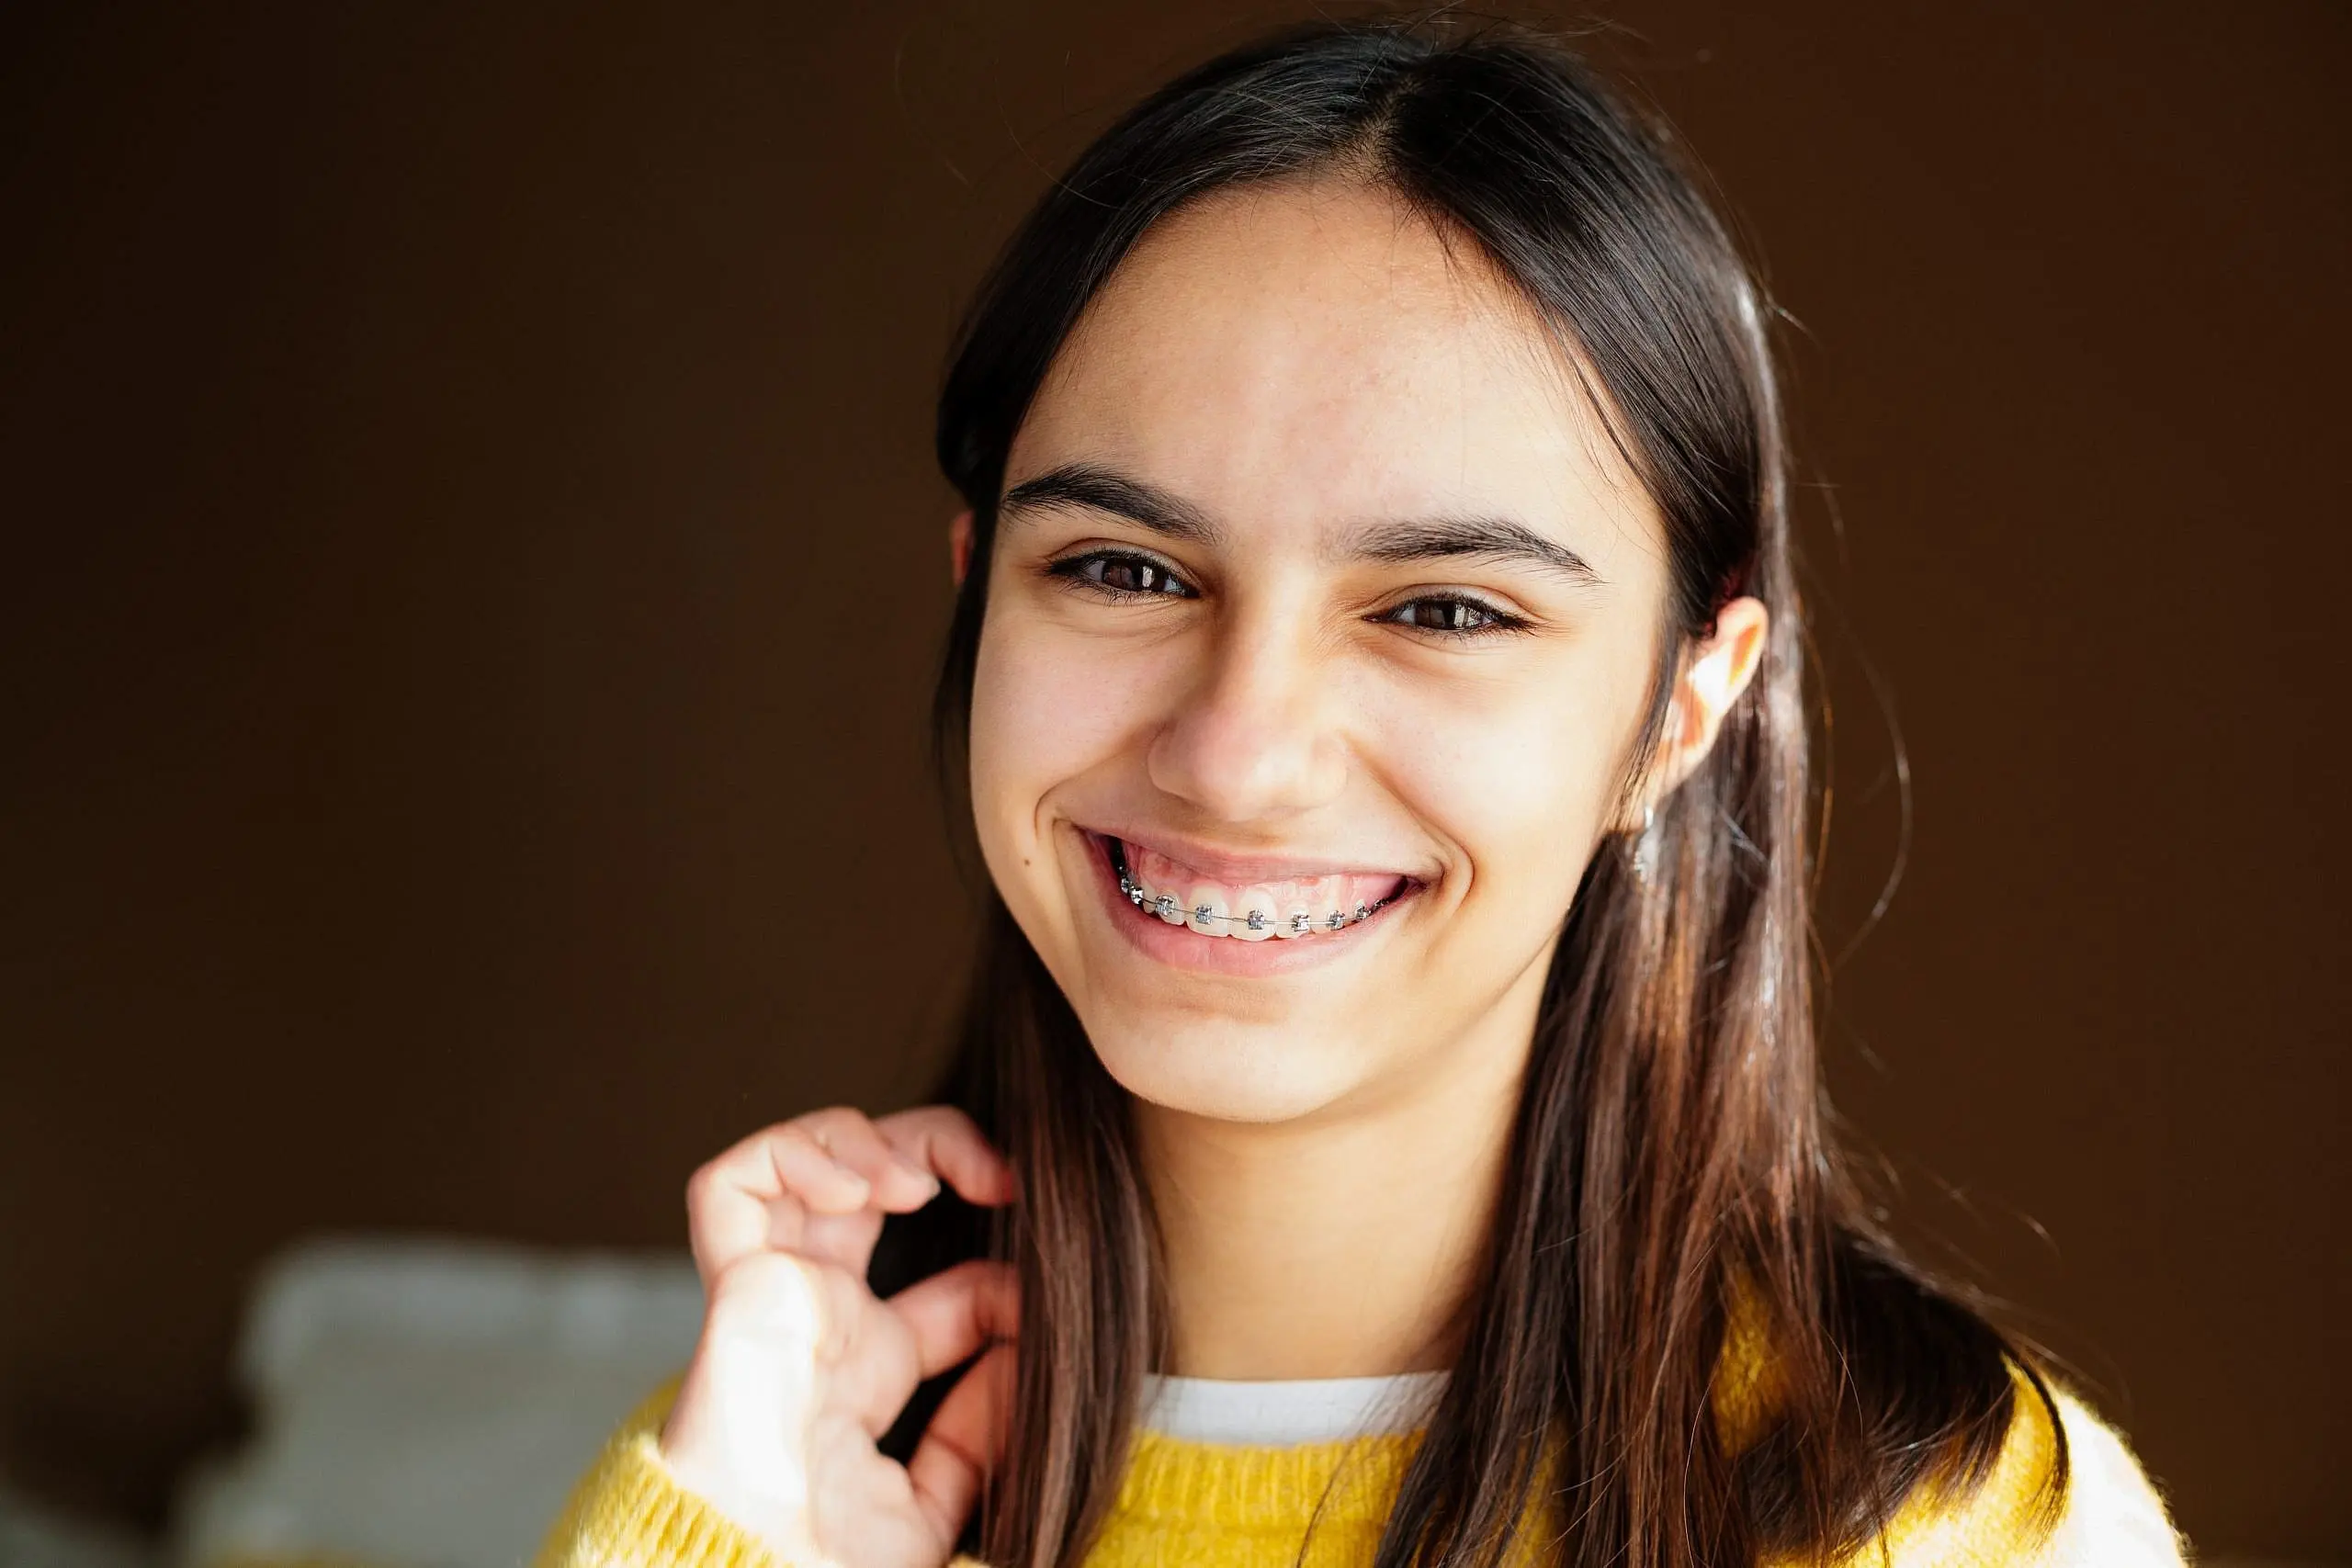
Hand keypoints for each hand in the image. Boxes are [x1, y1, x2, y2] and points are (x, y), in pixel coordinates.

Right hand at [659, 1105, 1019, 1567]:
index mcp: (866, 1369)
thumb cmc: (832, 1560)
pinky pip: (732, 1184)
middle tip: (997, 1177)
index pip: (946, 1288)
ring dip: (867, 1139)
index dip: (998, 1272)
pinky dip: (795, 1153)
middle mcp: (818, 1317)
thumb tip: (1024, 1354)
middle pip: (871, 1187)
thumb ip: (980, 1436)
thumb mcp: (935, 1503)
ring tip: (917, 1182)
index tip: (1042, 1293)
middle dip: (936, 1149)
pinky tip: (855, 1189)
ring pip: (800, 1161)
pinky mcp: (732, 1283)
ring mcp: (774, 1294)